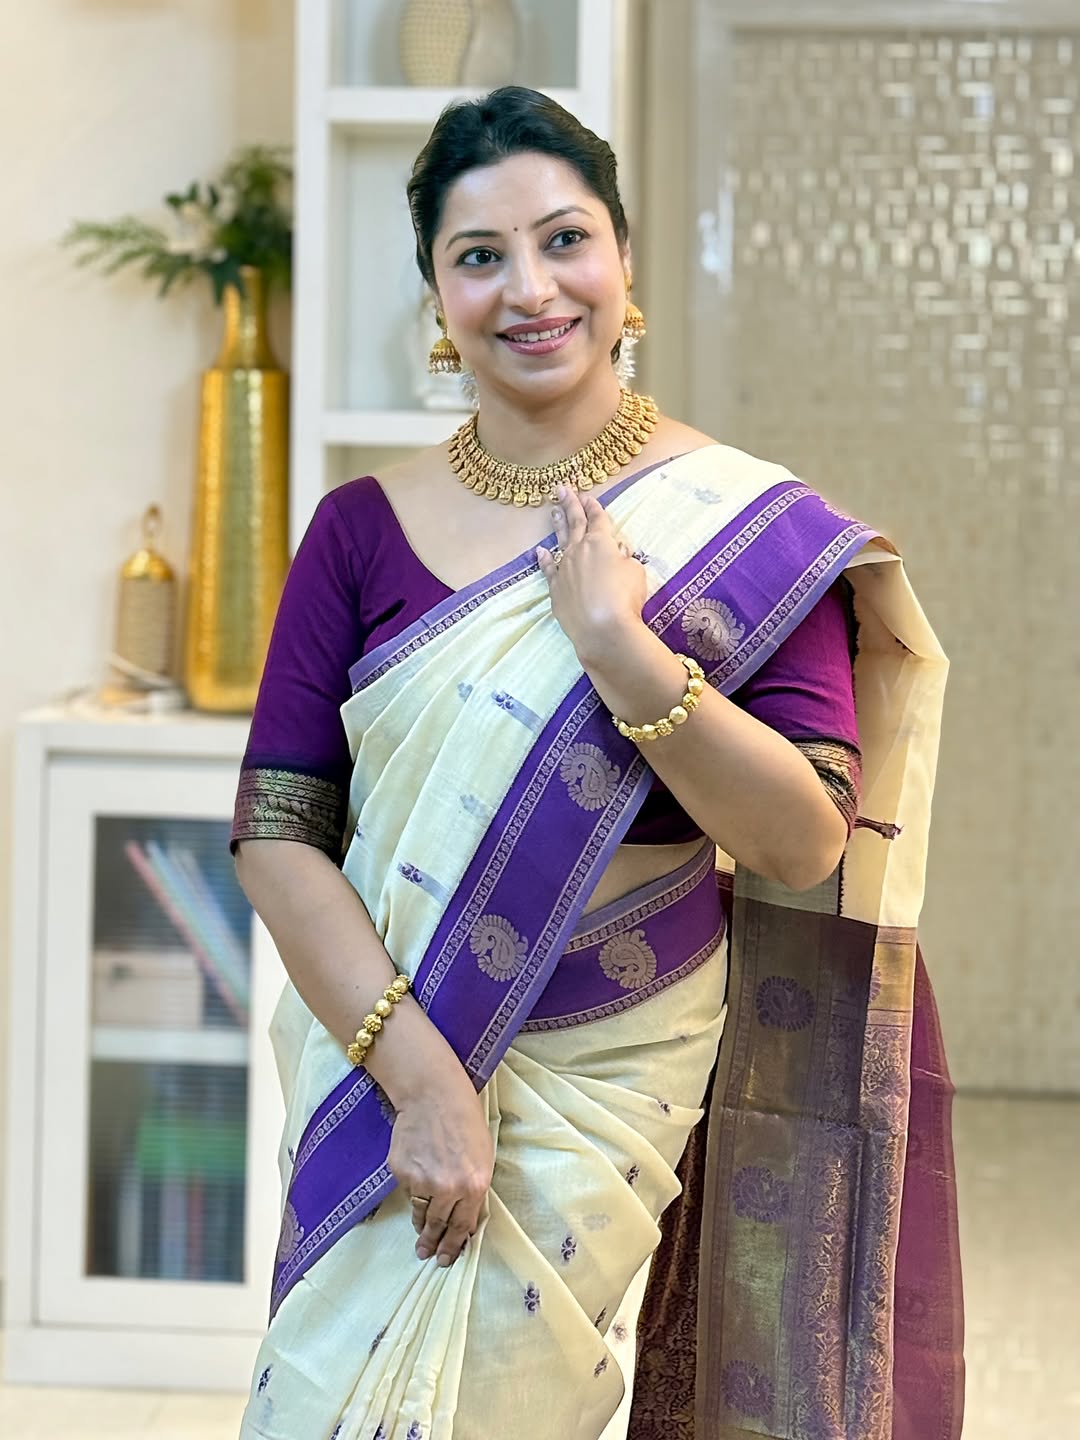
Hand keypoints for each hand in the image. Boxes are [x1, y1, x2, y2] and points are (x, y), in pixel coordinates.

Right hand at [387, 1062, 494, 1267]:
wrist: (433, 1095)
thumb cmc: (465, 1120)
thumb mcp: (482, 1156)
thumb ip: (474, 1189)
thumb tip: (463, 1218)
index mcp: (474, 1185)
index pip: (463, 1227)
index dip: (454, 1246)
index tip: (447, 1258)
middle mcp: (448, 1189)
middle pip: (439, 1226)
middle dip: (434, 1244)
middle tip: (429, 1256)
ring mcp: (422, 1182)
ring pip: (420, 1213)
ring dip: (421, 1225)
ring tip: (421, 1234)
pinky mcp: (401, 1173)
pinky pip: (407, 1192)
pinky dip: (411, 1192)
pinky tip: (416, 1183)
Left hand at [536, 483, 646, 658]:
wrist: (601, 628)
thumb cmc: (625, 597)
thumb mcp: (635, 572)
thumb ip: (624, 559)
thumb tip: (616, 553)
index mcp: (601, 542)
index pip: (597, 519)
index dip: (593, 506)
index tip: (587, 495)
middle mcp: (579, 551)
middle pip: (575, 522)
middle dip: (569, 504)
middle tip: (561, 488)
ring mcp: (564, 569)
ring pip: (560, 541)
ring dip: (558, 525)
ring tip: (553, 510)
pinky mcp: (555, 588)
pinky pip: (548, 568)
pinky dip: (544, 559)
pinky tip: (540, 551)